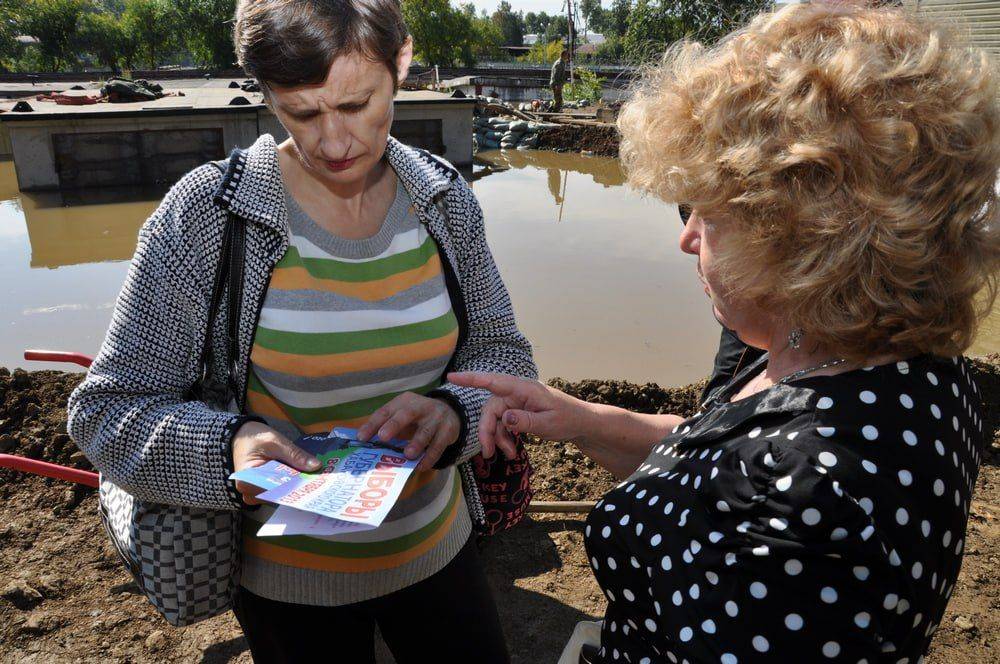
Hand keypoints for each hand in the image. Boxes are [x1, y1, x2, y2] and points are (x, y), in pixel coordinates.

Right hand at [231, 421, 322, 505]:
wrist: (242, 436)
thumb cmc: (254, 437)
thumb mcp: (275, 442)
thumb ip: (294, 455)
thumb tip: (315, 466)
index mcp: (247, 481)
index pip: (276, 488)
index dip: (297, 485)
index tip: (316, 482)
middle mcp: (248, 492)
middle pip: (279, 493)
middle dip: (298, 486)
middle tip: (320, 480)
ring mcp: (254, 494)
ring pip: (280, 493)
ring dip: (295, 485)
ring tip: (314, 478)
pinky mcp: (261, 490)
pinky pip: (278, 490)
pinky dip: (289, 484)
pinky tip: (303, 477)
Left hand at [356, 392, 461, 471]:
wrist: (451, 413)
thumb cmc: (418, 418)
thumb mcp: (404, 416)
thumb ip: (387, 427)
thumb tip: (366, 444)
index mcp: (405, 401)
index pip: (386, 411)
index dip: (373, 423)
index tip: (361, 438)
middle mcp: (421, 406)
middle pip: (407, 414)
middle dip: (394, 425)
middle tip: (383, 437)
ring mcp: (436, 418)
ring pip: (425, 430)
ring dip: (416, 443)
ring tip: (408, 455)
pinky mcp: (448, 430)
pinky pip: (438, 445)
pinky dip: (430, 456)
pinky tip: (422, 466)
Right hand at [446, 372, 590, 459]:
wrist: (581, 423)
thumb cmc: (568, 419)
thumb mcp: (549, 423)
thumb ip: (526, 421)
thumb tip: (505, 418)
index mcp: (524, 389)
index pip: (494, 381)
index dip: (471, 379)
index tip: (452, 376)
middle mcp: (517, 393)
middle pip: (491, 408)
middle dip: (487, 431)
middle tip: (488, 453)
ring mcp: (517, 403)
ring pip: (496, 419)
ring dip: (498, 438)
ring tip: (509, 455)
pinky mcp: (519, 412)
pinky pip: (504, 424)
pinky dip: (505, 438)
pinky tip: (512, 451)